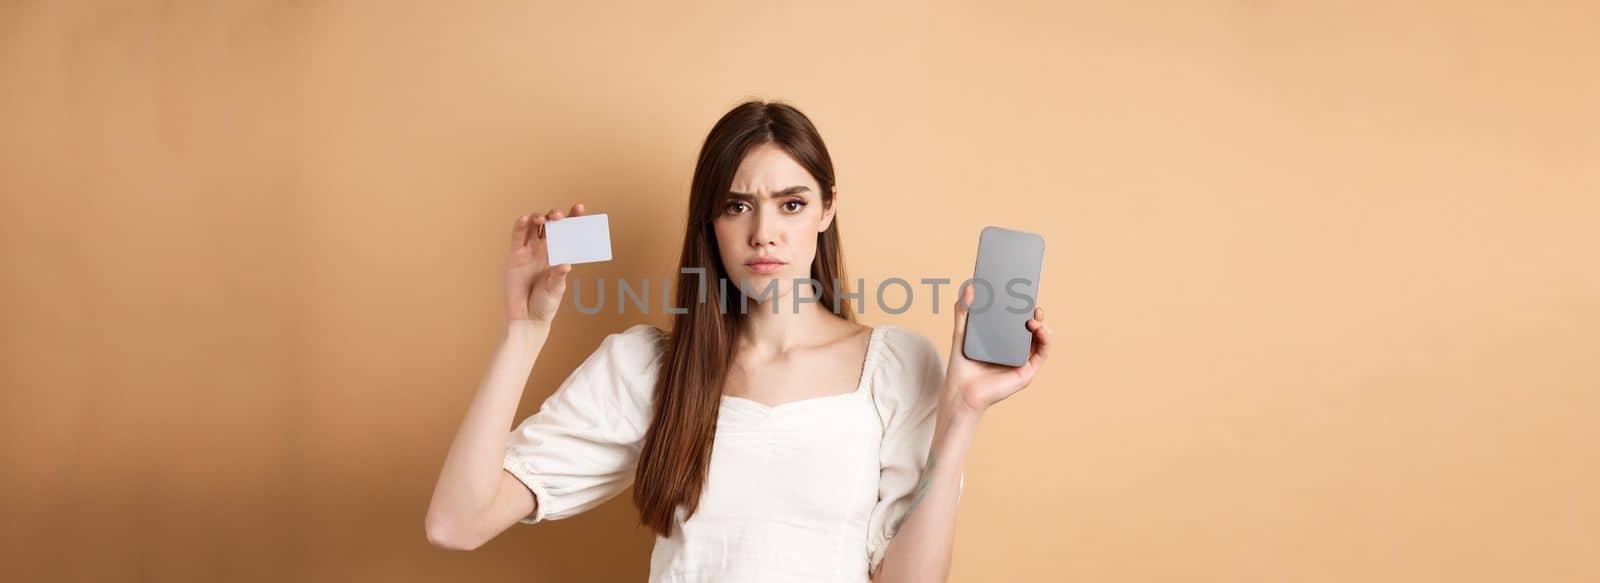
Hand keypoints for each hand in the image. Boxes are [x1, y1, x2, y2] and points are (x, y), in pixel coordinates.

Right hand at [505, 203, 585, 323]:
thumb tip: (566, 265)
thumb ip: (559, 277)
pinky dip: (520, 226)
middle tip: (559, 216)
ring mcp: (529, 251)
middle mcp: (545, 249)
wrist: (526, 318)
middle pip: (551, 225)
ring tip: (544, 219)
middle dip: (555, 217)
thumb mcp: (555, 290)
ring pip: (534, 227)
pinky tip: (524, 219)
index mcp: (559, 255)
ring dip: (539, 218)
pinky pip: (517, 237)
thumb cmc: (545, 304)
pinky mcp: (514, 255)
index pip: (568, 232)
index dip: (573, 218)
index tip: (580, 207)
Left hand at [944, 283, 1052, 415]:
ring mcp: (1022, 360)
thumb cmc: (961, 367)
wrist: (961, 393)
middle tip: (1030, 298)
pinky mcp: (1026, 371)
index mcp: (1002, 340)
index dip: (1022, 305)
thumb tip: (967, 287)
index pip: (1015, 319)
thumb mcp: (961, 333)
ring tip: (1034, 315)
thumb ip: (964, 311)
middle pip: (1030, 327)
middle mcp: (1014, 349)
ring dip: (1041, 324)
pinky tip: (1038, 328)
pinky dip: (1045, 338)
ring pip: (1040, 338)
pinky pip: (1042, 352)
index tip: (1022, 289)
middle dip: (1034, 311)